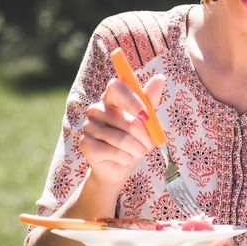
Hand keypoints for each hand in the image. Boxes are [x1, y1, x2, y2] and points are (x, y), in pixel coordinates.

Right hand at [80, 73, 165, 189]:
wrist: (119, 167)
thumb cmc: (133, 141)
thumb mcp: (145, 121)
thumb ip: (150, 100)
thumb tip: (160, 78)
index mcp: (110, 98)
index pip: (116, 87)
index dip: (132, 100)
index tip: (146, 116)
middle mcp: (96, 109)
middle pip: (124, 119)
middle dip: (144, 136)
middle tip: (150, 145)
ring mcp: (88, 126)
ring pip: (121, 138)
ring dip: (136, 150)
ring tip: (139, 153)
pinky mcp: (85, 144)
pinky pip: (112, 151)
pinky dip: (125, 158)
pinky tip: (124, 159)